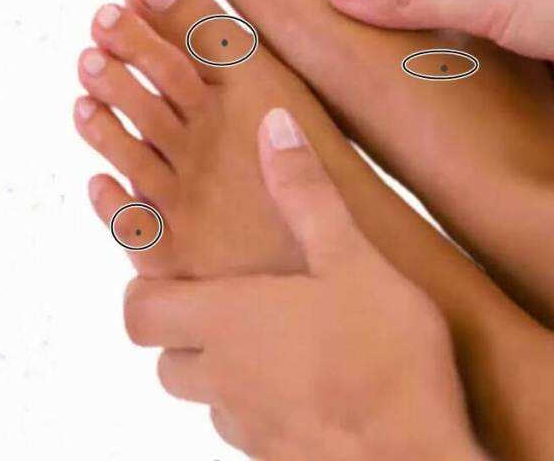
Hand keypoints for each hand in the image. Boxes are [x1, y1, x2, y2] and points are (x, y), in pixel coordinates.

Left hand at [123, 108, 484, 460]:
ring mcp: (245, 424)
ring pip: (205, 396)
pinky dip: (259, 404)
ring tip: (276, 344)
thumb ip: (307, 195)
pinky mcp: (273, 457)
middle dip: (185, 331)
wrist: (414, 457)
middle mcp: (221, 377)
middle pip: (165, 357)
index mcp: (226, 321)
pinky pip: (246, 428)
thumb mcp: (351, 259)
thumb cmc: (385, 357)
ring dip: (223, 370)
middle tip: (231, 305)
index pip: (138, 311)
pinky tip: (308, 386)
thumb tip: (274, 126)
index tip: (168, 273)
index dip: (143, 290)